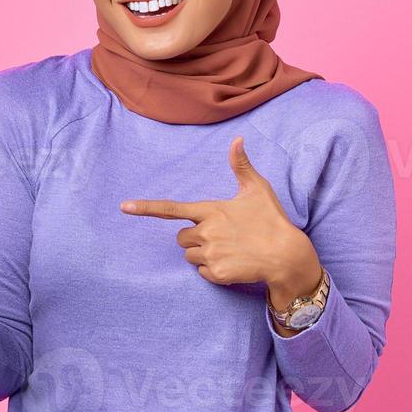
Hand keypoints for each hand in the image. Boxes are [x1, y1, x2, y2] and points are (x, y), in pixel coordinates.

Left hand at [120, 135, 321, 298]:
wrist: (287, 255)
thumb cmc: (271, 219)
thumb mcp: (257, 189)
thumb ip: (241, 166)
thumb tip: (237, 139)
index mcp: (211, 210)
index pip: (172, 209)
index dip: (146, 208)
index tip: (124, 207)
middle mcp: (207, 232)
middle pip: (181, 238)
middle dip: (195, 238)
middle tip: (221, 236)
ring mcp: (211, 253)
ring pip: (190, 257)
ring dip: (204, 254)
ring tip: (230, 249)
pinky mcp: (217, 273)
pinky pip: (202, 273)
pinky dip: (214, 270)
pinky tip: (233, 263)